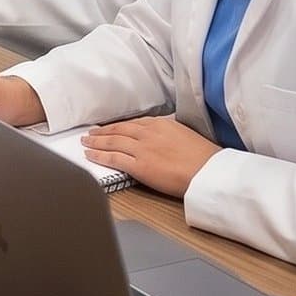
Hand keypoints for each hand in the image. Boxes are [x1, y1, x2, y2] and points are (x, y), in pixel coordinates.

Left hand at [81, 115, 218, 195]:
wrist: (209, 172)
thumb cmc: (205, 157)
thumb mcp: (186, 135)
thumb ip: (170, 133)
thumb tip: (163, 137)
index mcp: (161, 124)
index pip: (133, 123)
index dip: (118, 126)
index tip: (110, 128)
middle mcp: (148, 133)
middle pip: (119, 130)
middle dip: (103, 132)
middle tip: (91, 133)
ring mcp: (142, 149)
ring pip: (112, 142)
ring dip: (96, 142)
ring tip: (86, 142)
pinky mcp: (139, 166)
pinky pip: (114, 159)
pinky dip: (99, 156)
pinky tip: (90, 155)